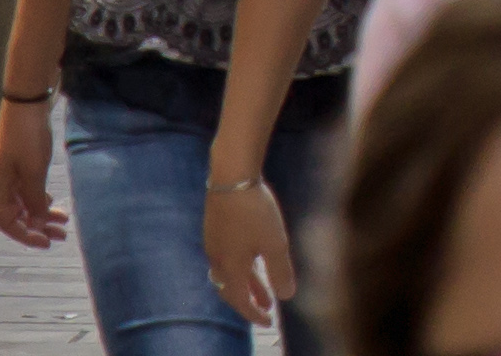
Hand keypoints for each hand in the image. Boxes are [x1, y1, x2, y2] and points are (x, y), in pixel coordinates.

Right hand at [0, 99, 64, 246]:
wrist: (26, 104)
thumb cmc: (27, 139)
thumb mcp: (33, 173)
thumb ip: (35, 200)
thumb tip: (38, 222)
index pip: (9, 224)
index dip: (27, 236)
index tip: (47, 243)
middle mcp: (0, 187)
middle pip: (19, 216)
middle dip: (39, 227)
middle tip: (63, 235)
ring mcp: (10, 176)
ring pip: (26, 203)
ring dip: (43, 213)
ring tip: (64, 221)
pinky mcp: (20, 165)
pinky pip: (29, 190)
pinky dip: (41, 198)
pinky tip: (53, 202)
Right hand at [207, 177, 298, 320]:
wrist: (231, 177)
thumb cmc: (255, 210)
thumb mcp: (275, 242)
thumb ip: (280, 271)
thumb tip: (286, 296)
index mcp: (230, 268)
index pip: (240, 302)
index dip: (254, 314)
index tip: (268, 322)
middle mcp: (217, 260)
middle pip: (231, 290)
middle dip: (250, 302)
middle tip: (266, 310)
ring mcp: (214, 244)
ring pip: (229, 274)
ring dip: (247, 285)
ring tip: (265, 290)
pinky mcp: (215, 229)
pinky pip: (226, 259)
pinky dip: (240, 269)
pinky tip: (252, 260)